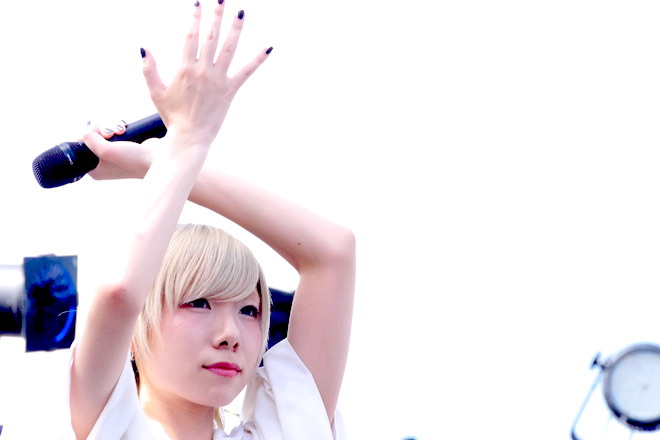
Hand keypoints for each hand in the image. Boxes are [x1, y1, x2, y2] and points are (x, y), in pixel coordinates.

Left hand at [83, 122, 154, 179]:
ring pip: (104, 133)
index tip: (94, 135)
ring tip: (120, 132)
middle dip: (100, 132)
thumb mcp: (106, 151)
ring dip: (110, 128)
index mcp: (96, 170)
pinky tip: (124, 130)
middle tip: (109, 135)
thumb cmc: (133, 161)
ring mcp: (116, 154)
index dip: (85, 139)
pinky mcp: (125, 145)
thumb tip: (89, 130)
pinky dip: (118, 128)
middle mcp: (104, 163)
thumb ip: (90, 139)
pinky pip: (115, 132)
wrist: (158, 159)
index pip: (80, 151)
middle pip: (92, 139)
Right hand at [142, 1, 271, 147]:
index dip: (195, 19)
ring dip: (236, 29)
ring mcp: (219, 80)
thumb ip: (150, 69)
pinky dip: (258, 60)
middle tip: (221, 0)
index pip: (191, 37)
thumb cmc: (172, 116)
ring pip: (229, 49)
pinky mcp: (231, 90)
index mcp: (185, 69)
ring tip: (241, 12)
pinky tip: (269, 48)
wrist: (190, 137)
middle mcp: (203, 71)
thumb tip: (143, 48)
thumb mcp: (156, 92)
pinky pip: (246, 72)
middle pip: (211, 38)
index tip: (198, 4)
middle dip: (216, 17)